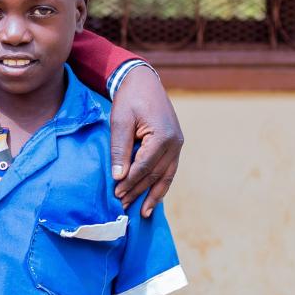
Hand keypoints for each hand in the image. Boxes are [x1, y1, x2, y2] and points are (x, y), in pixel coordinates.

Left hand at [109, 68, 182, 216]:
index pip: (144, 167)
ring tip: (143, 212)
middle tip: (122, 205)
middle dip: (138, 191)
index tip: (116, 194)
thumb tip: (119, 176)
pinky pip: (169, 169)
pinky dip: (161, 184)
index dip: (130, 182)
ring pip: (166, 176)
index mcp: (163, 136)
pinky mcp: (174, 145)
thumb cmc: (129, 99)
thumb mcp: (120, 121)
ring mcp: (177, 145)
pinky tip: (153, 197)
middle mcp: (175, 143)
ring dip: (153, 195)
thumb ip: (120, 149)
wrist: (143, 82)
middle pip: (155, 174)